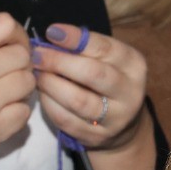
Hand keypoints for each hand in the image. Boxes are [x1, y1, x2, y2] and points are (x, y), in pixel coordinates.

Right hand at [0, 11, 37, 169]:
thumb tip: (13, 43)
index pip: (4, 24)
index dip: (16, 34)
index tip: (13, 45)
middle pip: (22, 55)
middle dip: (19, 64)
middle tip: (7, 74)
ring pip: (28, 83)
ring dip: (20, 88)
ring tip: (2, 95)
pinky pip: (25, 112)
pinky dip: (17, 112)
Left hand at [31, 22, 148, 151]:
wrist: (122, 123)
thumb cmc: (107, 80)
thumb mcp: (107, 59)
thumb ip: (85, 47)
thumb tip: (52, 36)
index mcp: (134, 65)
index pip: (105, 48)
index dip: (76, 39)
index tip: (52, 32)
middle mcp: (130, 92)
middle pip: (92, 74)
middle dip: (59, 62)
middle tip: (37, 55)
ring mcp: (115, 118)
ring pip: (78, 101)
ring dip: (51, 85)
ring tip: (37, 74)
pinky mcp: (97, 137)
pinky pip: (67, 120)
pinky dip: (49, 105)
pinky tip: (42, 93)